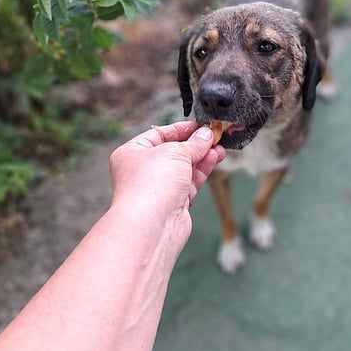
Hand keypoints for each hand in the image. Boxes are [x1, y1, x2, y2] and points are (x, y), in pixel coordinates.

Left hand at [108, 121, 224, 250]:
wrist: (152, 224)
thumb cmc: (149, 186)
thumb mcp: (174, 152)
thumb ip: (193, 143)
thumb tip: (205, 135)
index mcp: (132, 153)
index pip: (158, 134)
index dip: (180, 129)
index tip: (199, 126)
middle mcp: (143, 171)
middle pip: (173, 151)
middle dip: (195, 144)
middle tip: (213, 136)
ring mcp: (158, 188)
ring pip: (184, 167)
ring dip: (202, 156)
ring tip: (219, 148)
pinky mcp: (173, 202)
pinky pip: (190, 181)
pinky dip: (202, 170)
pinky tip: (214, 159)